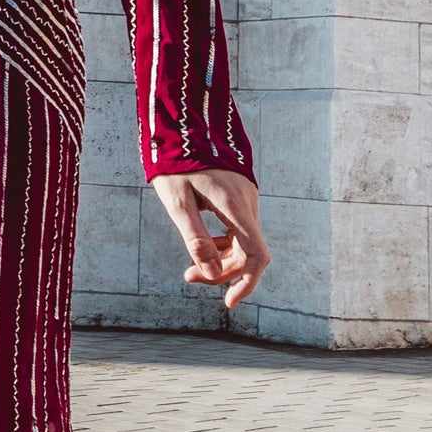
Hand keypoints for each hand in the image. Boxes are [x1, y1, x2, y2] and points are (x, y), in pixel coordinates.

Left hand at [152, 167, 268, 309]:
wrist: (183, 128)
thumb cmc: (176, 164)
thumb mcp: (178, 203)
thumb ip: (195, 239)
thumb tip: (209, 275)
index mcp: (234, 205)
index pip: (255, 254)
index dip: (246, 282)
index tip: (230, 303)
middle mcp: (247, 203)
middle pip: (248, 252)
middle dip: (222, 272)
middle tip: (188, 277)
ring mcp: (246, 199)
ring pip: (243, 242)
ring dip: (221, 259)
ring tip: (190, 269)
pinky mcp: (240, 197)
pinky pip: (239, 229)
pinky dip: (223, 244)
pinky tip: (203, 245)